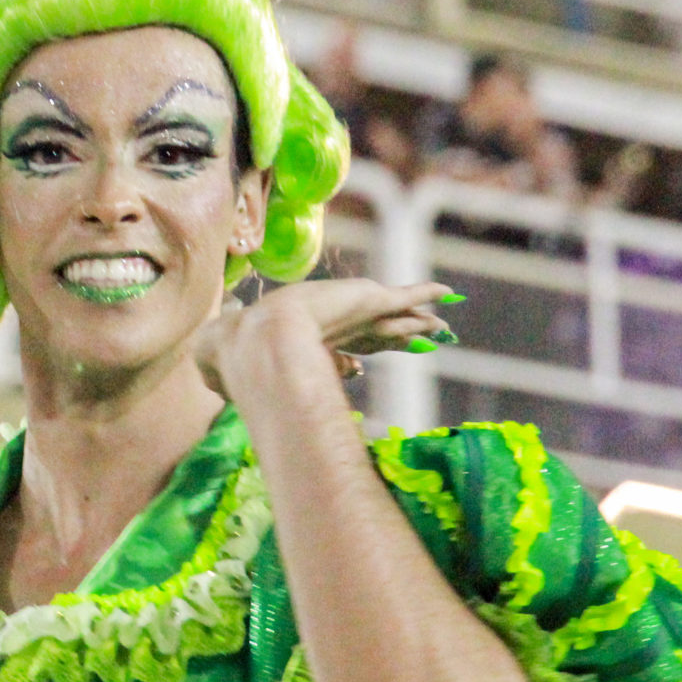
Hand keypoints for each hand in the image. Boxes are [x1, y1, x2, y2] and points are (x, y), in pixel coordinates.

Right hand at [194, 278, 456, 399]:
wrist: (251, 343)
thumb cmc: (235, 359)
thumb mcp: (235, 377)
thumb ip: (242, 382)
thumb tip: (234, 390)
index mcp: (308, 342)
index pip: (334, 351)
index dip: (350, 360)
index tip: (356, 369)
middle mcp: (333, 324)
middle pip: (374, 333)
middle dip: (394, 338)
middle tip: (411, 342)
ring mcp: (353, 310)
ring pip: (397, 317)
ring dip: (418, 321)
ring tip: (442, 325)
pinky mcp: (369, 299)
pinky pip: (406, 296)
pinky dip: (426, 292)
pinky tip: (447, 292)